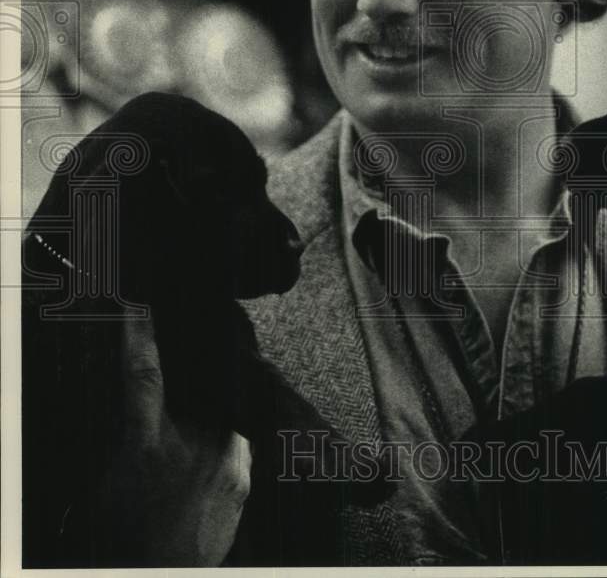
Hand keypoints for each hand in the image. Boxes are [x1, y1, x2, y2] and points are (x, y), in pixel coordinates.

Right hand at [92, 316, 252, 565]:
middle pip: (201, 387)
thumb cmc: (129, 531)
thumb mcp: (112, 477)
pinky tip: (206, 463)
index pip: (144, 376)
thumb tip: (138, 400)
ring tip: (192, 444)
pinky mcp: (244, 475)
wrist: (165, 573)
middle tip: (196, 366)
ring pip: (222, 414)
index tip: (139, 306)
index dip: (140, 336)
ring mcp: (223, 459)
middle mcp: (192, 445)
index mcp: (147, 442)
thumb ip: (131, 432)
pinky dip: (224, 443)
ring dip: (211, 415)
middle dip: (198, 374)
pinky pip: (236, 443)